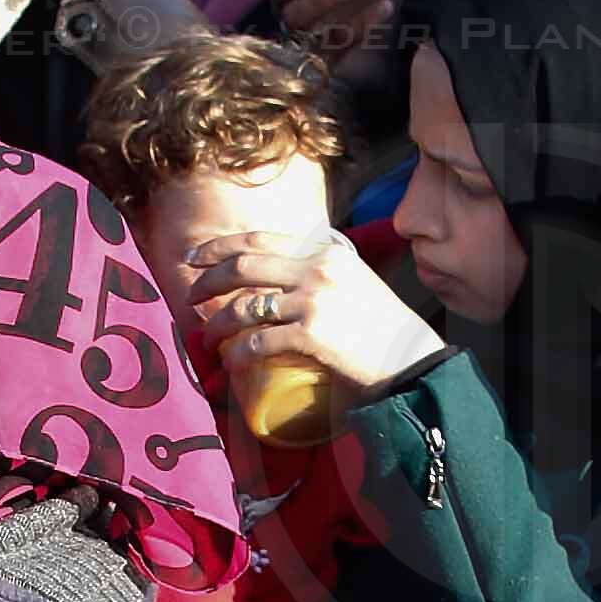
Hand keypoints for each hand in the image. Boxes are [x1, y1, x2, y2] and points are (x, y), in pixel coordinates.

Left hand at [187, 235, 442, 399]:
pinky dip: (237, 353)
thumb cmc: (381, 327)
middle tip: (191, 298)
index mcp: (325, 252)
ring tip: (207, 338)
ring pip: (245, 307)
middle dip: (207, 282)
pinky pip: (257, 341)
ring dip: (217, 324)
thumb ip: (318, 271)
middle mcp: (317, 270)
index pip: (260, 240)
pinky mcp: (311, 334)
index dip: (220, 247)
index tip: (195, 258)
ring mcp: (313, 301)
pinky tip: (230, 361)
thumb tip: (278, 276)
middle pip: (243, 267)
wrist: (410, 359)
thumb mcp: (353, 281)